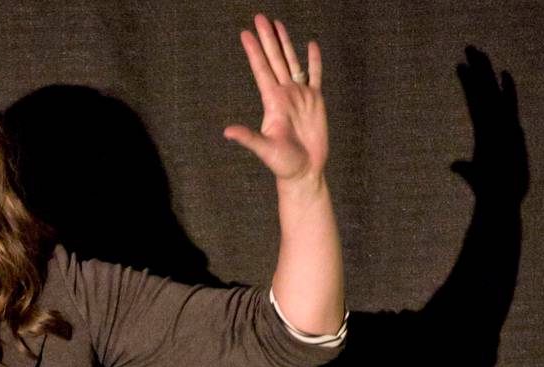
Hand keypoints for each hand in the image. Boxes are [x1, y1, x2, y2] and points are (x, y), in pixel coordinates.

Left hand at [223, 14, 327, 183]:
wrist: (305, 170)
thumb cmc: (283, 163)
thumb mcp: (265, 149)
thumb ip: (248, 138)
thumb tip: (227, 132)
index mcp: (272, 101)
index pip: (261, 70)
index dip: (254, 52)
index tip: (245, 33)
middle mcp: (284, 94)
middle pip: (275, 59)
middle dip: (267, 39)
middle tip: (259, 17)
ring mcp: (300, 95)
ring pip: (291, 62)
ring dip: (285, 43)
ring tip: (277, 25)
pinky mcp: (315, 101)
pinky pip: (315, 75)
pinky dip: (314, 61)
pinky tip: (310, 45)